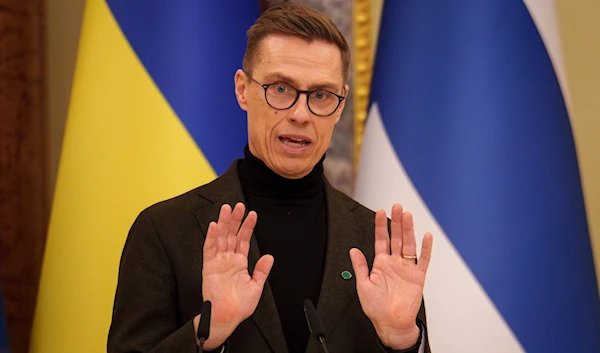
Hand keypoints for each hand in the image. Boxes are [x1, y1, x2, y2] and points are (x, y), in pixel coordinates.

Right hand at [195, 203, 273, 349]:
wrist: (226, 317)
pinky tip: (215, 226)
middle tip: (239, 206)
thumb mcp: (256, 287)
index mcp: (239, 263)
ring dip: (223, 223)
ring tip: (227, 209)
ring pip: (220, 238)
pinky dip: (211, 237)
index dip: (247, 227)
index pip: (243, 240)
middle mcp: (228, 260)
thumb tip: (269, 257)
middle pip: (231, 235)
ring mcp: (218, 262)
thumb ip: (262, 271)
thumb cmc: (239, 306)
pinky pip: (209, 249)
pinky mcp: (209, 267)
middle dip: (235, 220)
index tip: (252, 214)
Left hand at [350, 204, 432, 349]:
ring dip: (408, 230)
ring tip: (408, 216)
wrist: (391, 323)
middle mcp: (394, 263)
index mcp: (380, 264)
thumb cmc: (376, 308)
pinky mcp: (418, 276)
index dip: (380, 226)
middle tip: (397, 207)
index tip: (380, 212)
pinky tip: (426, 236)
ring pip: (408, 244)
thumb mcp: (363, 285)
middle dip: (396, 222)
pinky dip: (426, 248)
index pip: (381, 240)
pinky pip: (423, 260)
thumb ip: (360, 266)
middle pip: (396, 237)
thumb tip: (354, 250)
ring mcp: (407, 268)